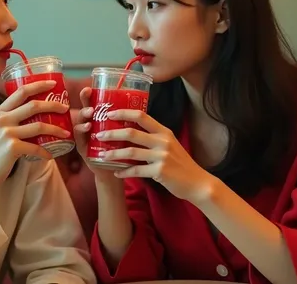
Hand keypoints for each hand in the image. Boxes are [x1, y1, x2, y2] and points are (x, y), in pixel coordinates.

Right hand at [0, 80, 70, 197]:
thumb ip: (11, 119)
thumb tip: (35, 113)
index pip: (21, 91)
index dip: (39, 85)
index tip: (53, 84)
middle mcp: (2, 119)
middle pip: (33, 105)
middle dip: (53, 105)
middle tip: (66, 108)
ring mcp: (6, 133)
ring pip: (39, 126)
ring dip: (56, 129)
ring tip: (66, 133)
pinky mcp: (12, 148)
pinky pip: (36, 147)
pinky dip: (45, 152)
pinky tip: (51, 155)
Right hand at [72, 87, 118, 184]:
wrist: (115, 170)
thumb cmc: (121, 149)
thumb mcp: (124, 132)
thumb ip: (127, 120)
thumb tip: (140, 103)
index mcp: (99, 119)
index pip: (94, 103)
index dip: (90, 95)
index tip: (90, 87)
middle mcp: (90, 124)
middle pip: (84, 109)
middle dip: (84, 101)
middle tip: (88, 95)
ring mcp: (84, 135)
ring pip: (80, 121)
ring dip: (84, 115)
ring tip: (90, 113)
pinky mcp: (82, 146)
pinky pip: (78, 136)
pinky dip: (82, 130)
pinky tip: (88, 128)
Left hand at [97, 109, 215, 204]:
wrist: (197, 183)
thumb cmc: (181, 163)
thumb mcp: (170, 145)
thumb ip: (154, 137)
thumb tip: (130, 131)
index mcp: (164, 132)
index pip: (141, 116)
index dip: (123, 113)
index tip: (109, 113)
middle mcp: (162, 141)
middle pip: (132, 133)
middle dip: (112, 133)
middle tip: (99, 135)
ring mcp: (161, 156)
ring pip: (131, 152)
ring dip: (114, 154)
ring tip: (102, 156)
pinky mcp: (159, 172)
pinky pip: (136, 170)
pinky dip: (124, 172)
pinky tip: (116, 173)